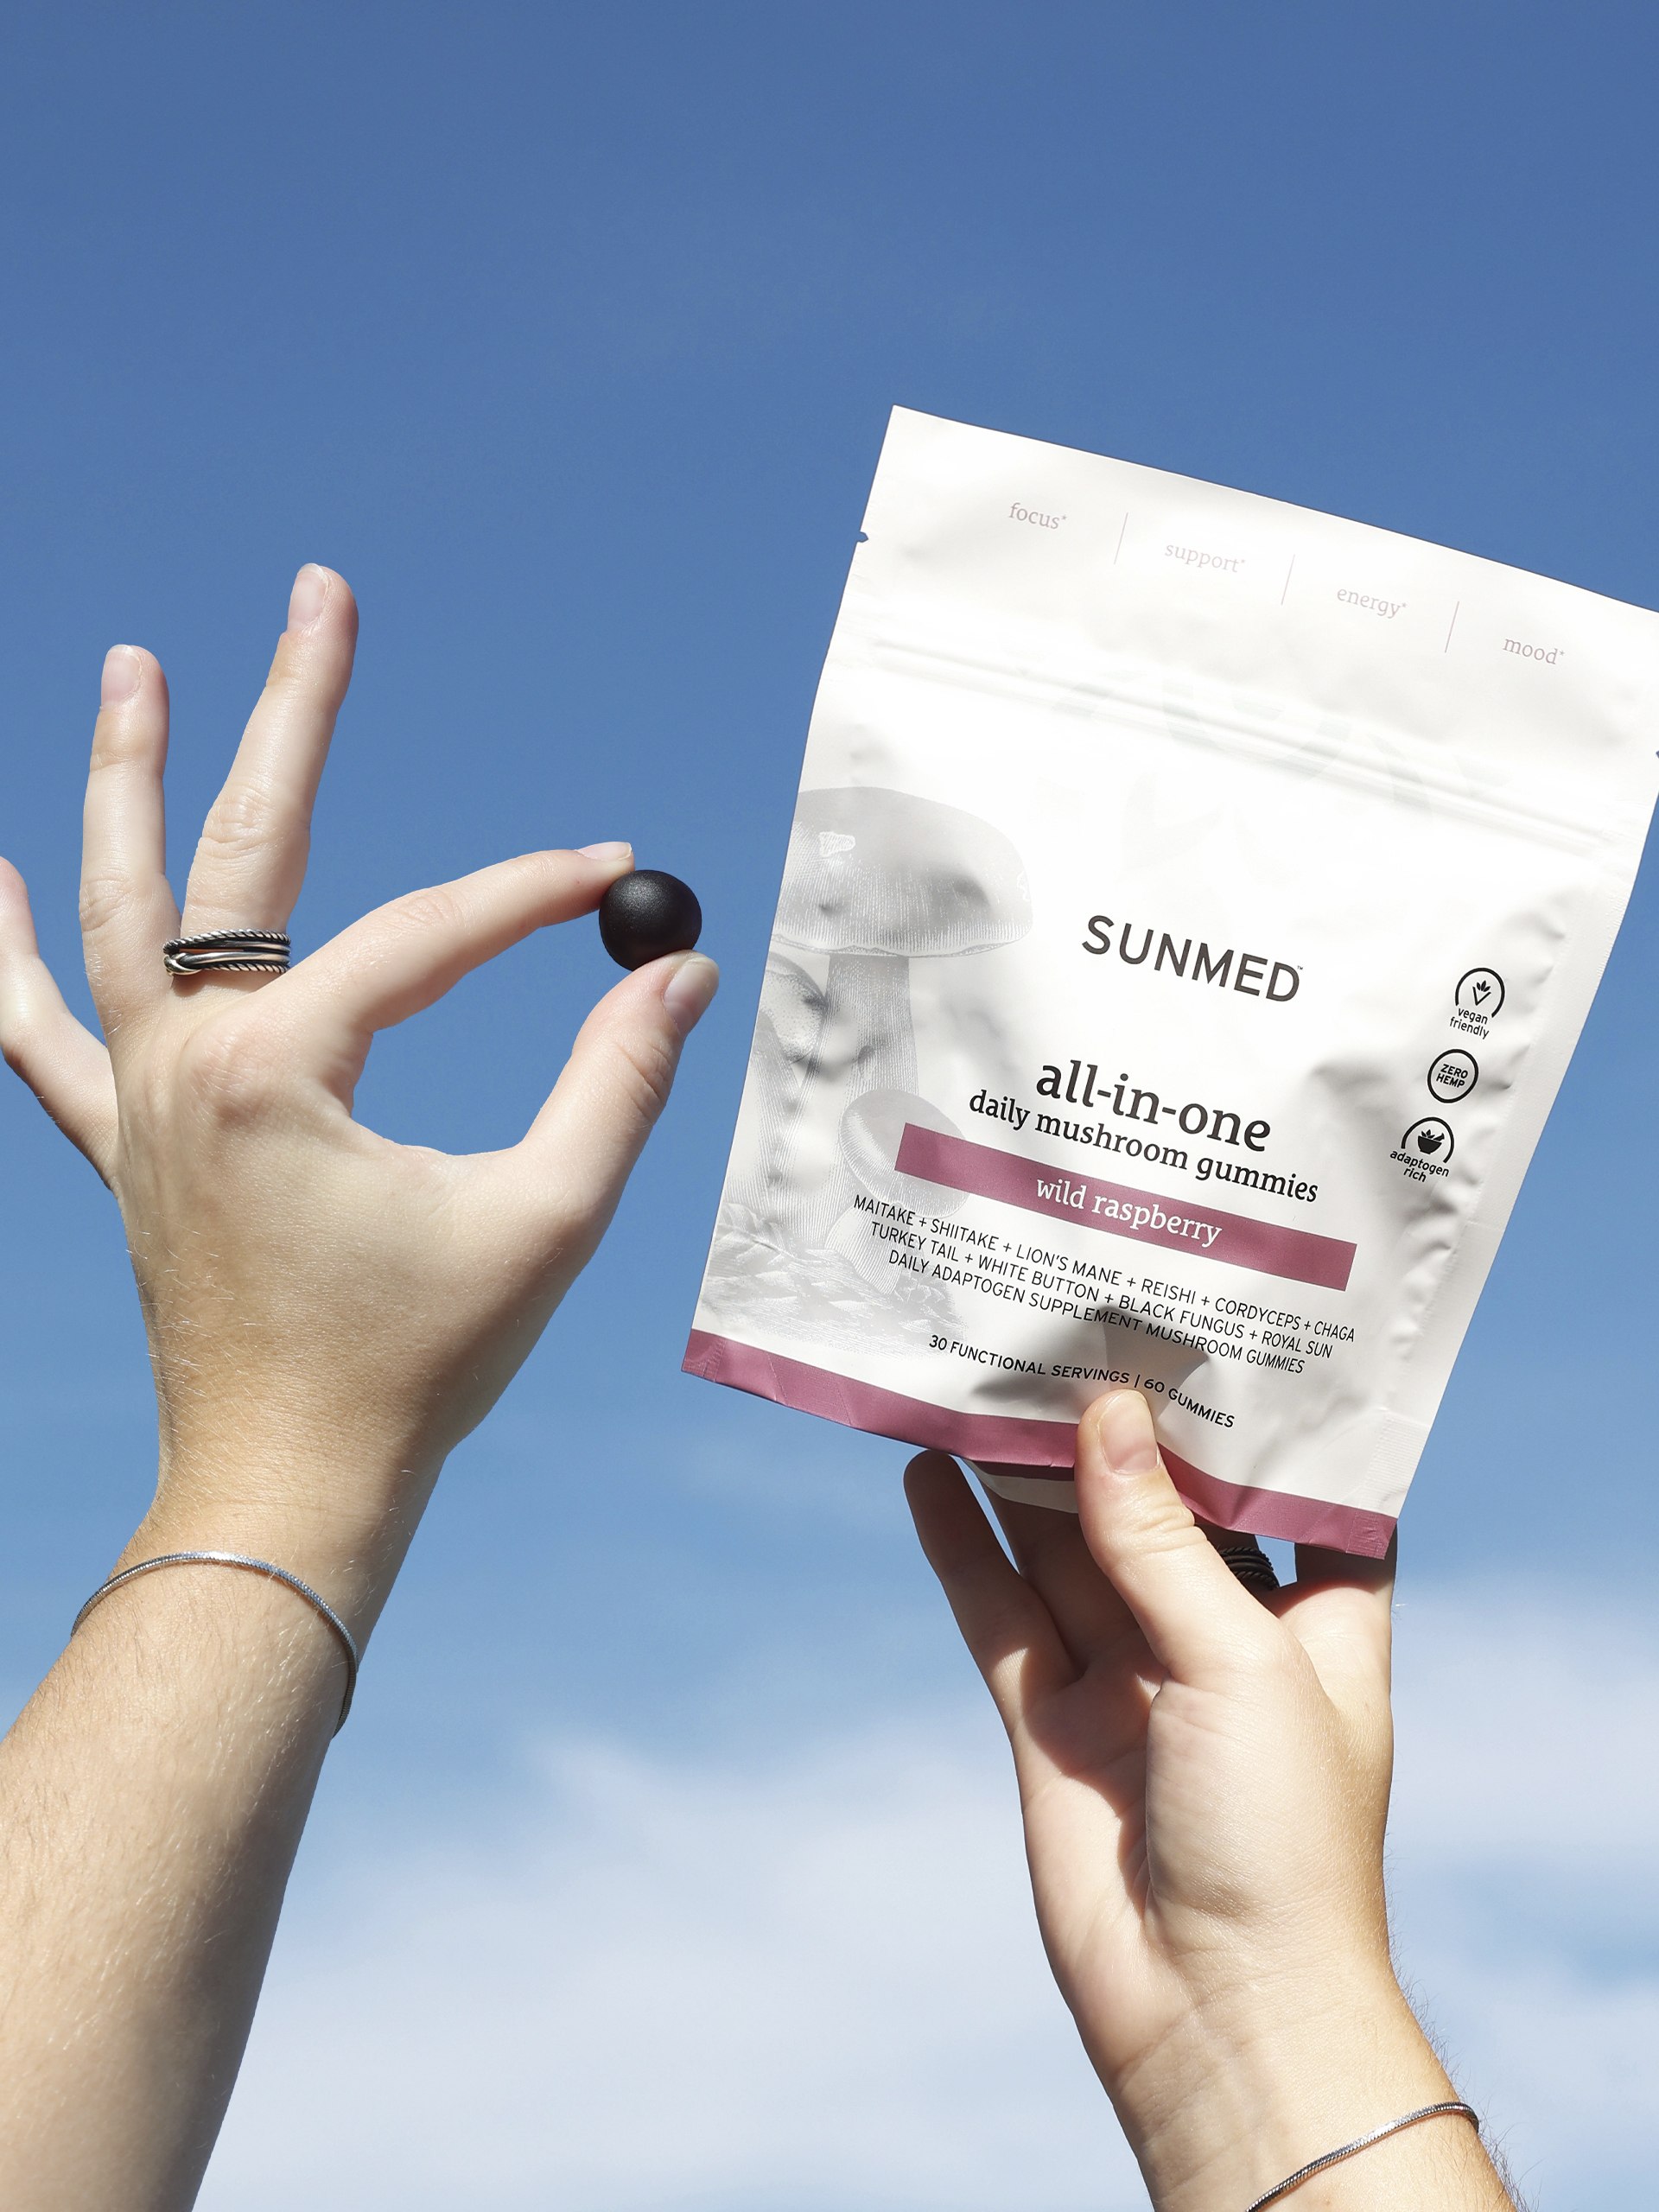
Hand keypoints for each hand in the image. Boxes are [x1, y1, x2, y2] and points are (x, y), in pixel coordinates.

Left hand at [0, 564, 718, 1628]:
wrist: (285, 1486)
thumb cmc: (414, 1368)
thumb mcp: (542, 1223)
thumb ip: (616, 1083)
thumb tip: (676, 971)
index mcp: (274, 1074)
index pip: (421, 936)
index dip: (529, 895)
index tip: (616, 875)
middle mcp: (181, 1062)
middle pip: (237, 850)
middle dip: (291, 713)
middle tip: (323, 594)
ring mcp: (133, 1101)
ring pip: (111, 905)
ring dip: (122, 778)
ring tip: (134, 662)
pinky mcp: (122, 1143)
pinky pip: (36, 1029)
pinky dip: (9, 950)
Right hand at [906, 1393, 1512, 2211]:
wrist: (1216, 2013)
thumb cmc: (1284, 1839)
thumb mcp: (1240, 1661)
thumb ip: (1162, 1537)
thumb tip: (1110, 1411)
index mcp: (1315, 1621)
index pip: (1290, 1495)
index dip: (1252, 1418)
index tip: (1207, 1326)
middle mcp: (1220, 1639)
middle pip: (1157, 1506)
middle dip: (1114, 1428)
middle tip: (1064, 1320)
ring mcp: (1129, 1678)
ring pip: (1065, 1546)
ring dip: (1025, 1470)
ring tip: (983, 1367)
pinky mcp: (1052, 1721)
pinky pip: (999, 1612)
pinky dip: (961, 1545)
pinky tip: (927, 1471)